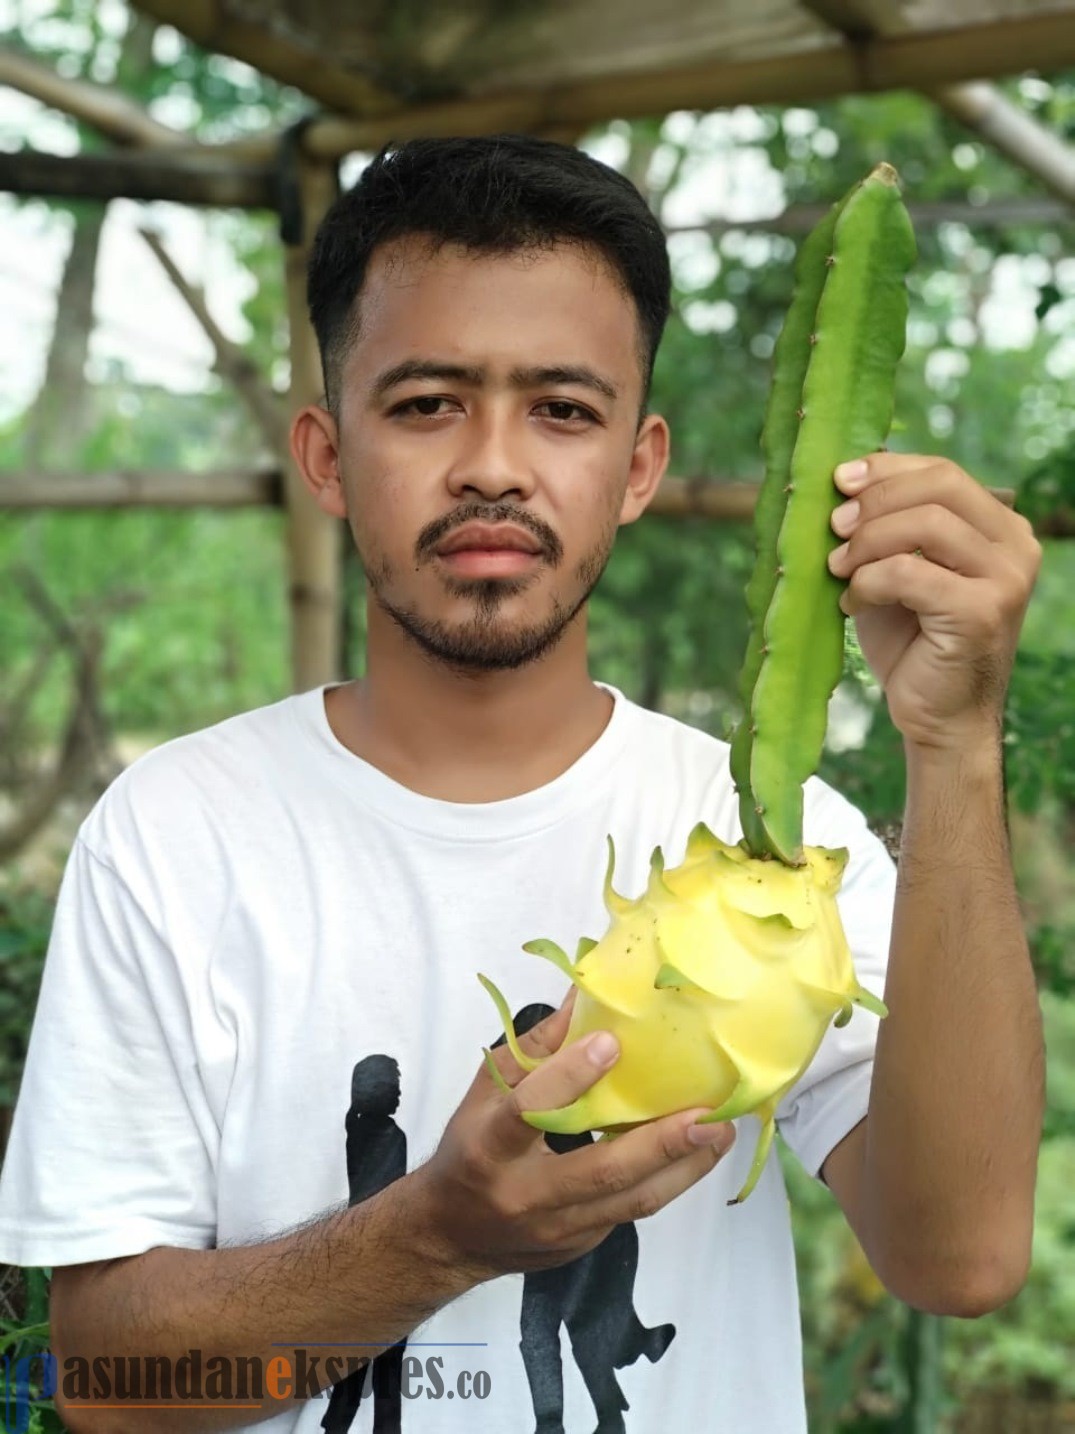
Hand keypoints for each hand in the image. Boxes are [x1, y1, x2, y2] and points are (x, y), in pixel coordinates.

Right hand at [413, 1001, 734, 1279]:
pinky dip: (669, 1180)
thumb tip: (584, 994)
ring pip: (632, 1202)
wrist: (450, 1237)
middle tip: (707, 1111)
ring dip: (684, 1166)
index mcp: (490, 1147)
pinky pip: (632, 1212)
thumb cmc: (469, 1148)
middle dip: (660, 1141)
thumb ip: (536, 1048)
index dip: (569, 1077)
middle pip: (600, 1171)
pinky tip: (697, 1152)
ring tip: (722, 1130)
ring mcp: (559, 1228)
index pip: (529, 1111)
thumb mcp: (487, 1091)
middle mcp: (525, 1194)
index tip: (613, 1042)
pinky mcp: (583, 1245)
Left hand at [827, 453, 1041, 750]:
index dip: (887, 469)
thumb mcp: (898, 571)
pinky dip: (867, 584)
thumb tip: (846, 477)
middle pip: (940, 486)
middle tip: (833, 527)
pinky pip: (908, 573)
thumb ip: (888, 527)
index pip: (944, 471)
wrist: (937, 717)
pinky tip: (851, 605)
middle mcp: (1015, 546)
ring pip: (925, 524)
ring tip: (837, 570)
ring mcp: (1005, 579)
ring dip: (867, 543)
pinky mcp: (981, 612)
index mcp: (1000, 528)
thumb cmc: (912, 643)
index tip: (839, 480)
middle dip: (875, 501)